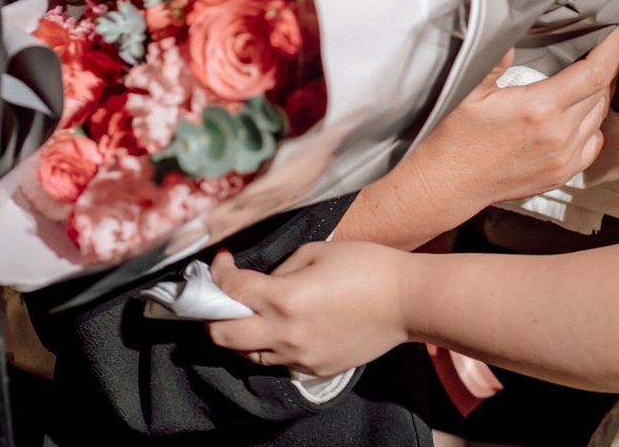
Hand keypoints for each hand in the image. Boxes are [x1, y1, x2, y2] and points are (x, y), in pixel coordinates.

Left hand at [209, 243, 408, 376]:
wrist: (405, 301)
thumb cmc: (366, 266)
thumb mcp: (318, 251)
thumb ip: (282, 269)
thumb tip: (264, 282)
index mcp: (285, 298)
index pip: (231, 290)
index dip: (219, 272)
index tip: (222, 261)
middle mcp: (285, 333)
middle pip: (223, 336)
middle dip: (213, 314)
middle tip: (222, 296)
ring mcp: (299, 357)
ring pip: (249, 354)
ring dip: (243, 332)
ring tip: (255, 311)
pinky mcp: (314, 368)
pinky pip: (280, 360)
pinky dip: (274, 343)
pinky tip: (291, 324)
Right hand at [408, 22, 618, 214]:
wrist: (449, 183)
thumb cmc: (456, 135)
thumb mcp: (470, 88)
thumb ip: (497, 57)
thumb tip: (514, 29)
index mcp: (541, 108)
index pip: (595, 73)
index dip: (612, 47)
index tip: (618, 29)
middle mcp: (560, 135)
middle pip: (601, 92)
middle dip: (603, 66)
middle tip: (596, 46)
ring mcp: (564, 159)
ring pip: (599, 116)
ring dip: (597, 94)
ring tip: (584, 76)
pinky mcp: (562, 174)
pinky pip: (593, 143)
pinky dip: (592, 123)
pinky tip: (578, 112)